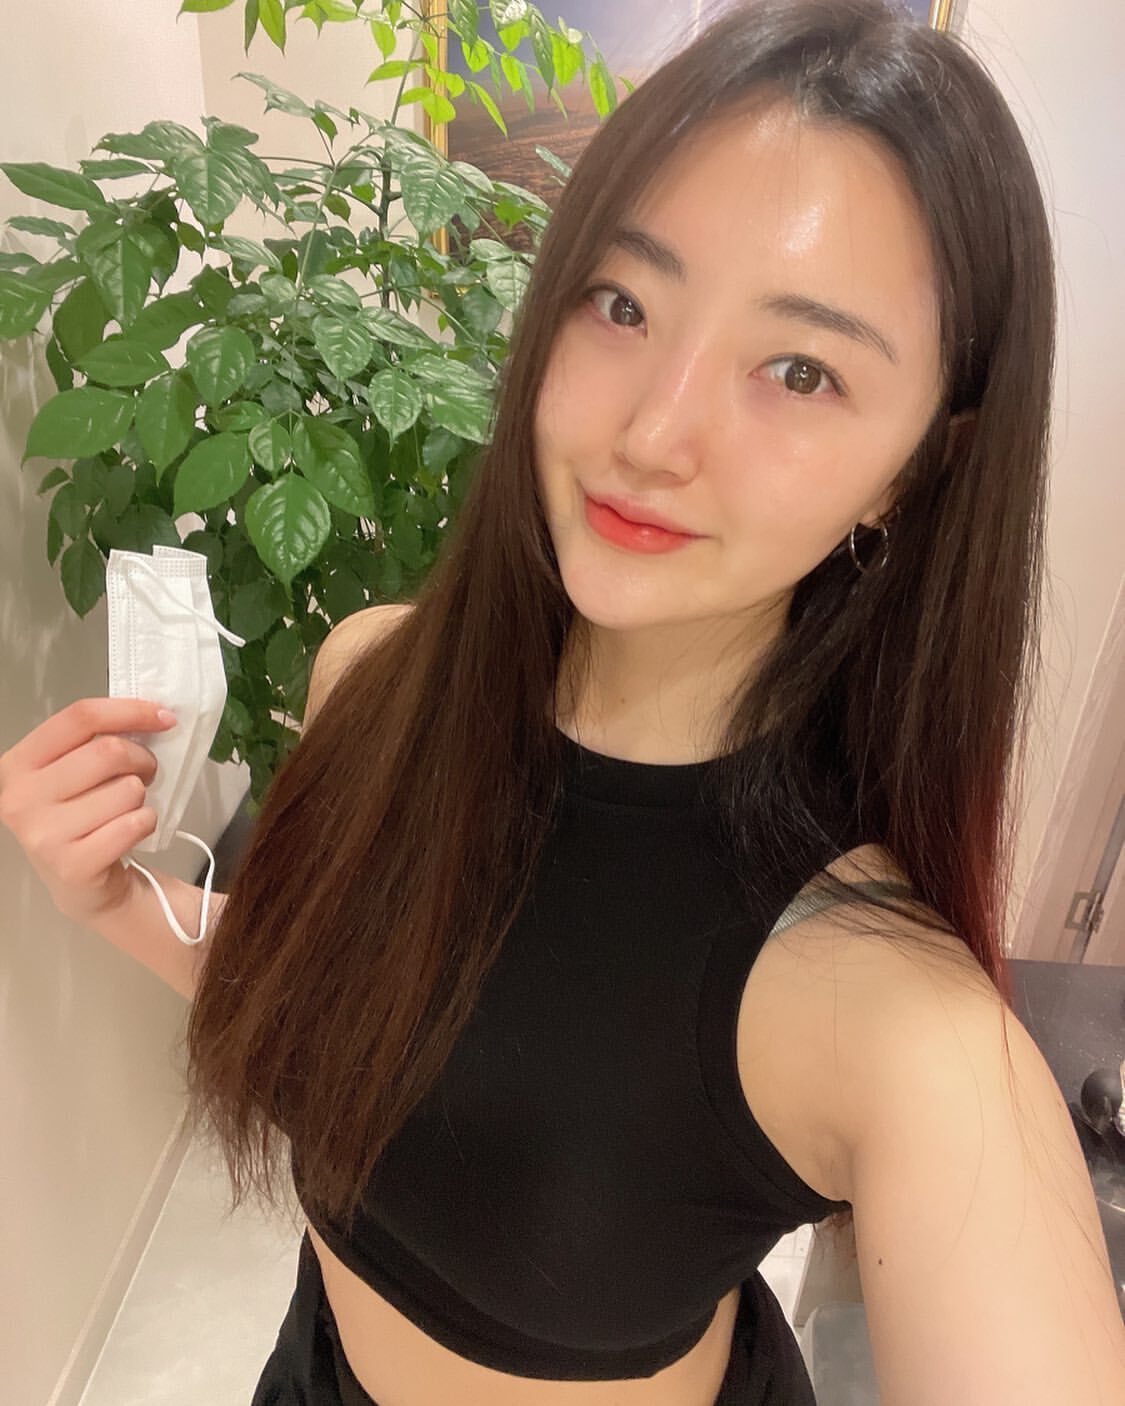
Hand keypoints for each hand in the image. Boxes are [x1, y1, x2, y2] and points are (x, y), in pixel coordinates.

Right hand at [0, 697, 178, 929]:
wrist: (81, 885)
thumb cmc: (81, 818)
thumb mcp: (72, 774)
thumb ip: (97, 741)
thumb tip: (155, 714)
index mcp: (18, 764)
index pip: (79, 717)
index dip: (129, 710)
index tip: (164, 717)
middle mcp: (20, 798)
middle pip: (108, 752)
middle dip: (142, 759)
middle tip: (145, 774)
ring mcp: (43, 835)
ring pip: (128, 789)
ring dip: (141, 797)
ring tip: (127, 809)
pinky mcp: (73, 866)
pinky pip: (135, 823)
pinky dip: (146, 822)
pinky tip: (129, 832)